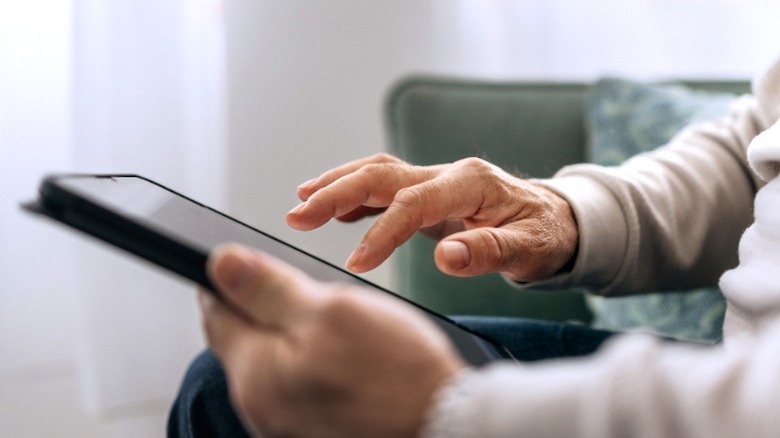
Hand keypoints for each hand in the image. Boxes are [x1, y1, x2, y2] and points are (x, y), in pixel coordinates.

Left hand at [199, 244, 464, 437]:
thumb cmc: (396, 374)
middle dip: (266, 309)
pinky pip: (297, 389)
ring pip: (273, 364)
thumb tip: (221, 263)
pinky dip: (312, 366)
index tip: (248, 263)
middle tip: (309, 294)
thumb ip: (268, 289)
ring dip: (292, 338)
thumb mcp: (331, 310)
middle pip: (243, 340)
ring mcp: (285, 427)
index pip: (215, 313)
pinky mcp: (311, 433)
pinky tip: (346, 362)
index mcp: (255, 374)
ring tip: (336, 328)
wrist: (443, 429)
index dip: (228, 280)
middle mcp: (260, 408)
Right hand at [287, 153, 577, 281]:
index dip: (381, 232)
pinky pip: (386, 188)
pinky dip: (356, 196)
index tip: (355, 263)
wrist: (557, 220)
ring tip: (301, 203)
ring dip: (337, 186)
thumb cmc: (546, 235)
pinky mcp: (430, 193)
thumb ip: (489, 251)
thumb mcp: (529, 250)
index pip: (413, 204)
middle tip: (298, 214)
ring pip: (378, 174)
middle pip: (382, 175)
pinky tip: (333, 209)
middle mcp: (448, 174)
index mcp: (471, 184)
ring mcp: (437, 181)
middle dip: (337, 192)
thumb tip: (446, 257)